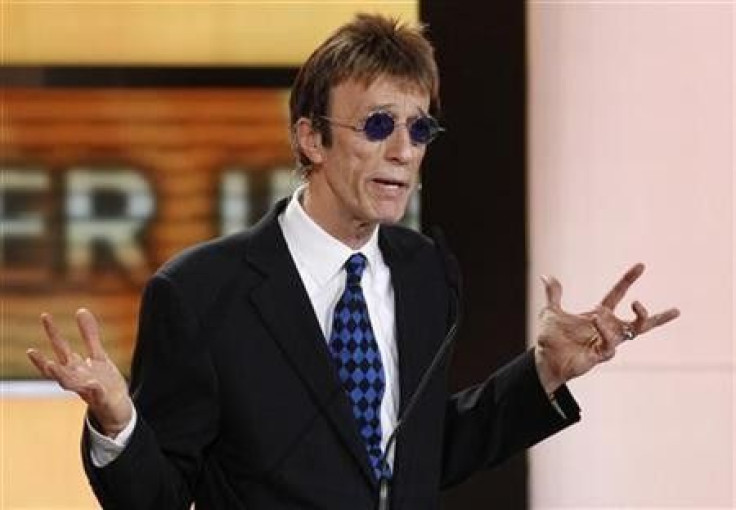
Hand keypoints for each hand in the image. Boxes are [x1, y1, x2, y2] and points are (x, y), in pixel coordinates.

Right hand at [27, 308, 132, 436]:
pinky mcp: (102, 400)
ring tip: (50, 366)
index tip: (45, 317)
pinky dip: (94, 389)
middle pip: (59, 368)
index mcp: (75, 368)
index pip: (61, 350)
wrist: (117, 409)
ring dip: (60, 376)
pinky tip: (94, 383)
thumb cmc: (102, 382)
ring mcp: (87, 390)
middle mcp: (76, 380)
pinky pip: (97, 395)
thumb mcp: (98, 356)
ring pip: (70, 384)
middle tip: (30, 351)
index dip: (54, 334)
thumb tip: (80, 310)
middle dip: (44, 359)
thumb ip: (90, 336)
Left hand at [534, 263, 679, 393]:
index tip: (641, 265)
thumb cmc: (551, 339)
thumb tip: (546, 276)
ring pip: (630, 333)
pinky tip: (597, 321)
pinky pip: (610, 344)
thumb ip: (553, 294)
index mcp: (598, 315)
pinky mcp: (601, 355)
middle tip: (676, 311)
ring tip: (615, 309)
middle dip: (656, 317)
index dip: (628, 280)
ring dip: (622, 320)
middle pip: (639, 323)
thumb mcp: (551, 312)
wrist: (544, 360)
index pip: (617, 293)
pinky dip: (605, 331)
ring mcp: (606, 342)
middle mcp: (607, 329)